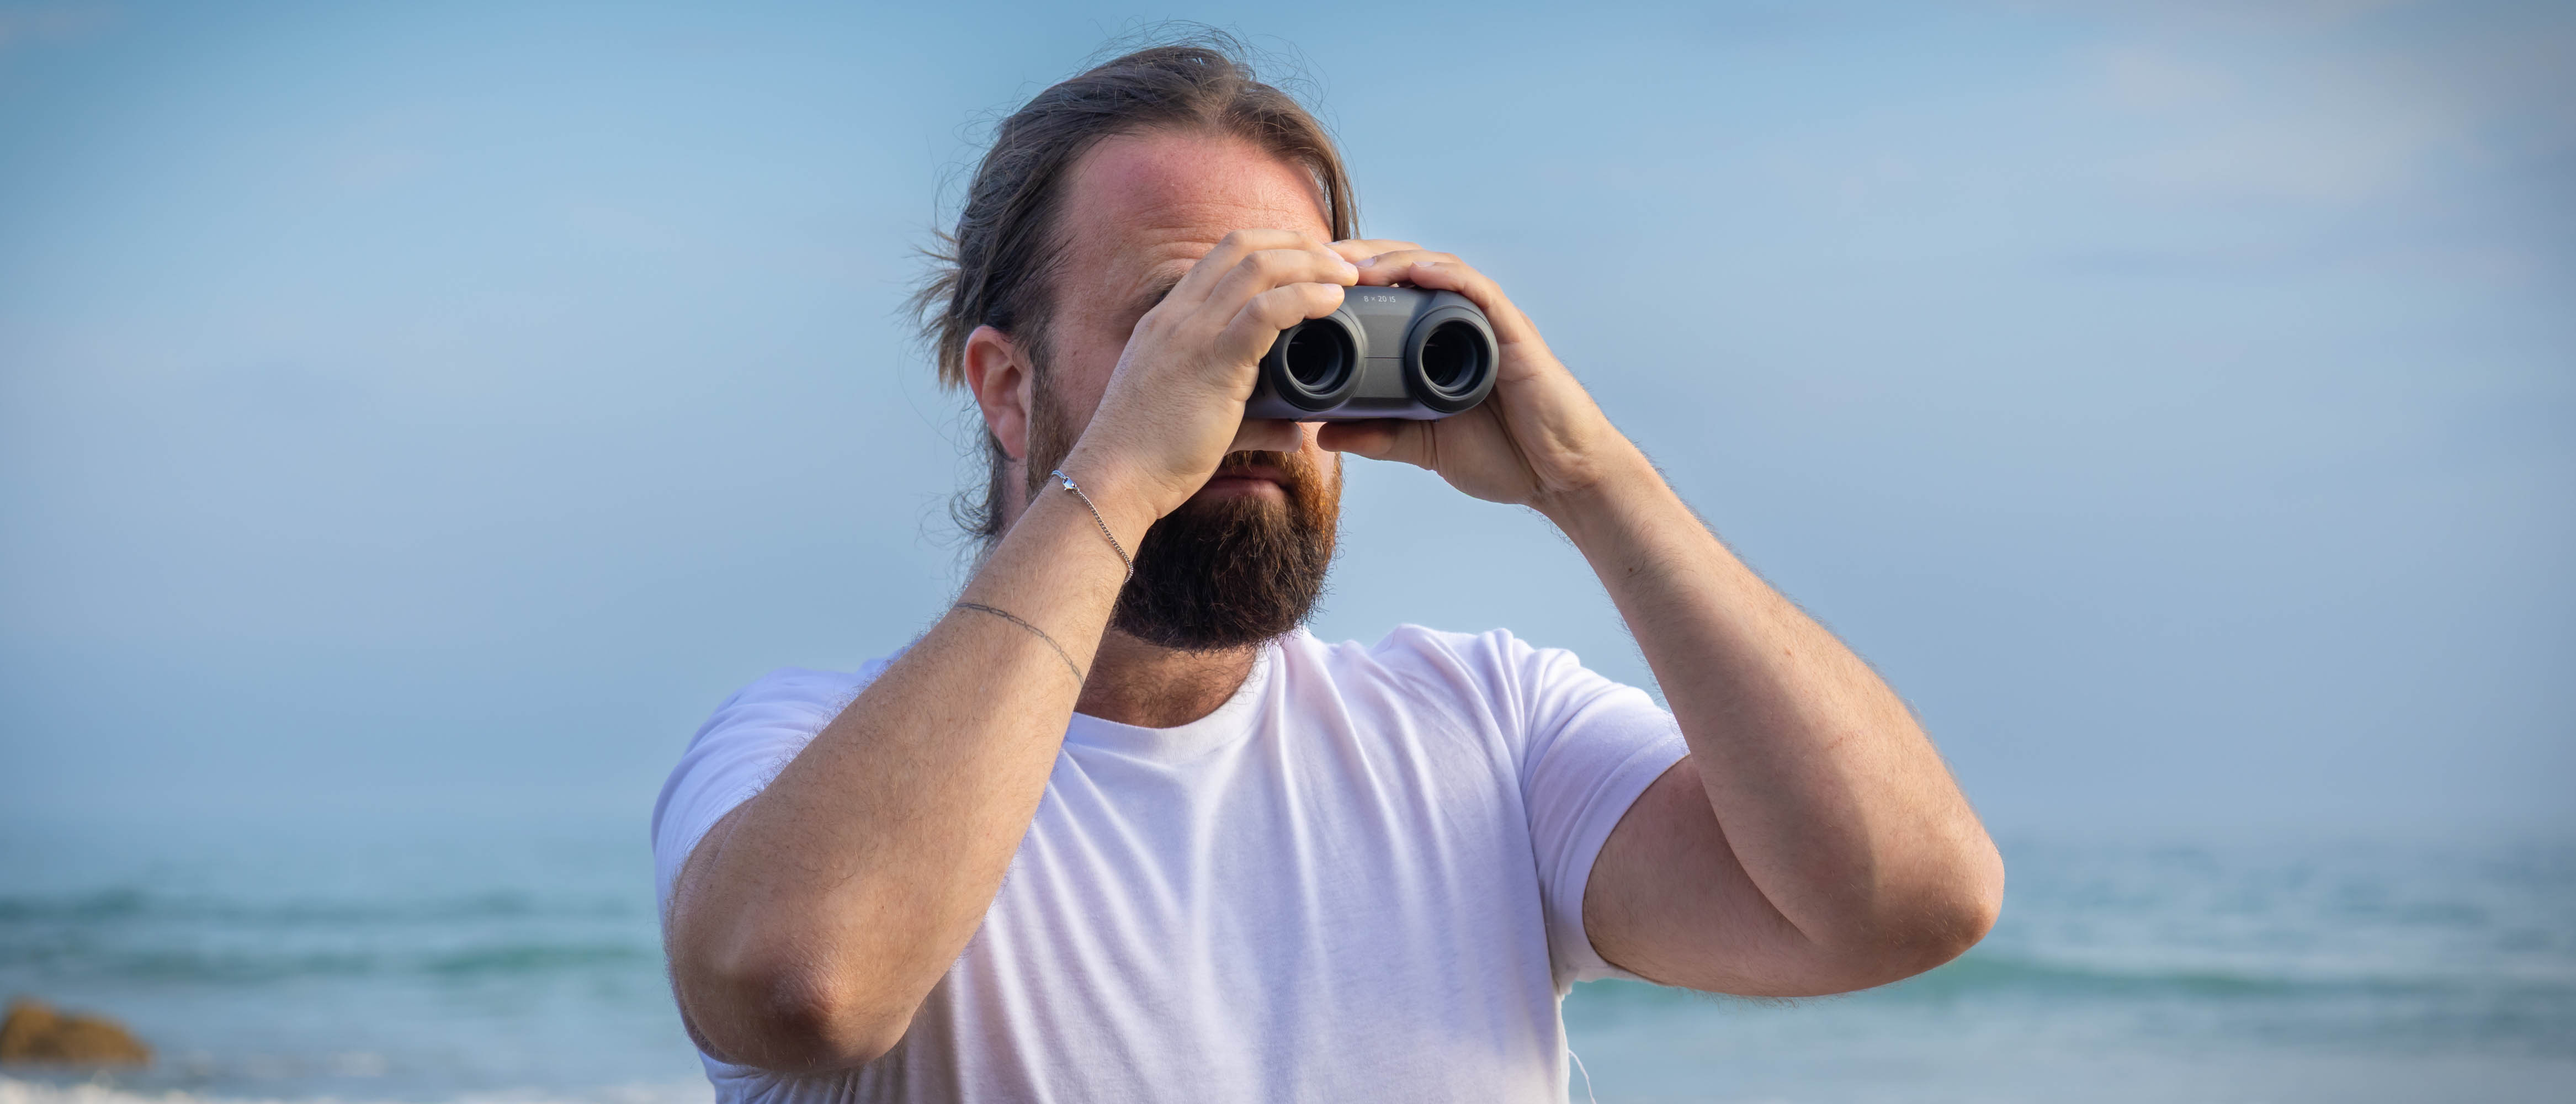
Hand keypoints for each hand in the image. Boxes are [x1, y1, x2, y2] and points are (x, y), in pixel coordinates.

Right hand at [1063, 230, 1357, 520]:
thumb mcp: (1200, 420)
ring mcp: (1192, 334)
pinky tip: (1332, 301)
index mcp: (1169, 319)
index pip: (1222, 255)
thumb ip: (1252, 419)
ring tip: (1346, 277)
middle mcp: (1178, 315)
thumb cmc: (1150, 455)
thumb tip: (1293, 431)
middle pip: (1244, 247)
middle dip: (1299, 244)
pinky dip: (1306, 297)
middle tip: (1340, 262)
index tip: (1310, 262)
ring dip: (1312, 263)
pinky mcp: (1213, 362)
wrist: (1115, 479)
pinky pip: (1265, 312)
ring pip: (1259, 268)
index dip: (1272, 247)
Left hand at [1315, 241, 1641, 516]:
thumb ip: (1379, 436)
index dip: (1346, 282)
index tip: (1301, 283)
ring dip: (1394, 260)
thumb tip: (1323, 435)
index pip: (1388, 295)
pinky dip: (1448, 277)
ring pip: (1438, 271)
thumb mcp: (1424, 447)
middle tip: (1314, 258)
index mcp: (1436, 343)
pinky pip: (1479, 292)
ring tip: (1353, 264)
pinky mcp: (1512, 333)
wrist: (1560, 477)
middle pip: (1406, 270)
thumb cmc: (1504, 456)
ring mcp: (1487, 325)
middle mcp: (1460, 324)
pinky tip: (1418, 271)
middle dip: (1360, 258)